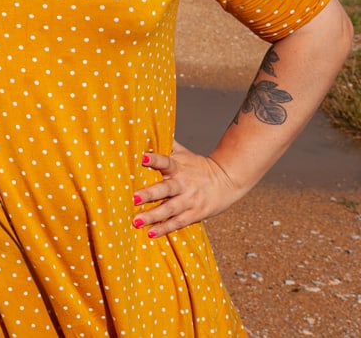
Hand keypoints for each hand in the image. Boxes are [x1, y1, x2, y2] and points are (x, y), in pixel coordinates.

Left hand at [131, 141, 247, 237]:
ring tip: (136, 221)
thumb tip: (147, 127)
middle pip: (165, 189)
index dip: (154, 159)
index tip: (142, 157)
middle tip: (133, 198)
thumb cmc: (197, 166)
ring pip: (169, 209)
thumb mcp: (184, 153)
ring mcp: (190, 200)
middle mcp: (183, 184)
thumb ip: (167, 144)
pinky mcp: (195, 214)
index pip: (165, 161)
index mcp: (179, 167)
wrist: (227, 180)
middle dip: (150, 194)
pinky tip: (151, 233)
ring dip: (153, 216)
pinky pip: (178, 222)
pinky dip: (165, 228)